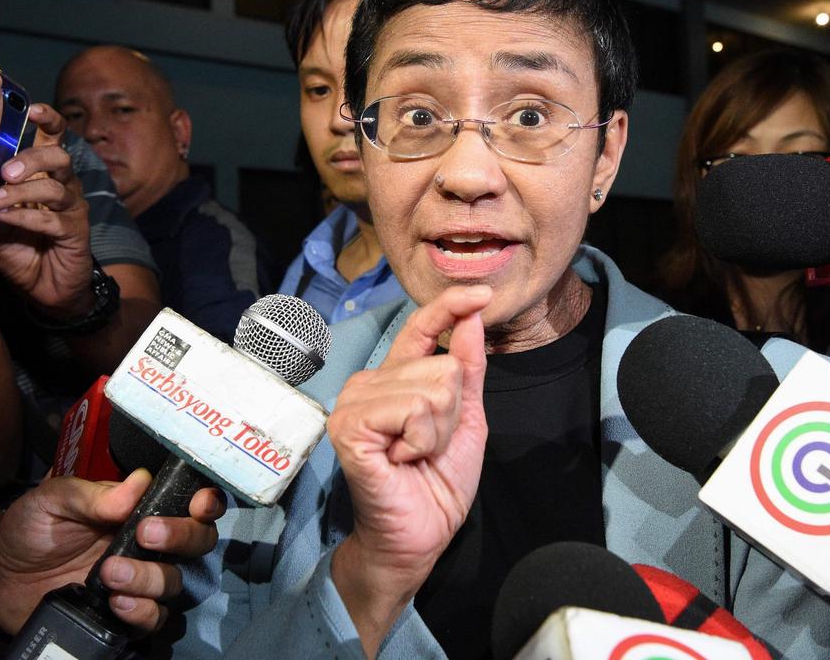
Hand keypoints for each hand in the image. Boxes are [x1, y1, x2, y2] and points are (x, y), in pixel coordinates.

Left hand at [0, 105, 93, 315]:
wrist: (44, 286)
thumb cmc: (19, 245)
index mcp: (44, 173)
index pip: (53, 136)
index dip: (48, 119)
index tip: (31, 109)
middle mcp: (63, 184)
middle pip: (58, 156)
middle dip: (30, 158)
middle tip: (4, 171)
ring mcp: (72, 207)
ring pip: (55, 186)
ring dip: (23, 191)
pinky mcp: (75, 231)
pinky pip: (52, 218)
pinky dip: (25, 217)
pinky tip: (5, 220)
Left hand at [0, 470, 224, 634]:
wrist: (0, 581)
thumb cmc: (31, 530)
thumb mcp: (51, 500)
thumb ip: (91, 494)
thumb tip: (137, 484)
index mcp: (140, 506)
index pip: (191, 499)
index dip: (207, 500)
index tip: (198, 504)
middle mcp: (151, 542)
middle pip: (198, 540)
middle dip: (181, 536)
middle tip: (145, 533)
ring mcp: (141, 579)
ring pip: (175, 581)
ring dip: (149, 577)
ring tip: (109, 572)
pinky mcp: (126, 613)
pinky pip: (155, 619)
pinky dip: (141, 611)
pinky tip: (115, 602)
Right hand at [328, 284, 490, 653]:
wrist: (418, 537)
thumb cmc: (437, 483)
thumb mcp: (466, 419)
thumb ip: (468, 368)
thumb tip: (473, 316)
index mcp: (394, 378)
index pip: (420, 327)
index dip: (449, 306)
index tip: (479, 292)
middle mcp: (368, 382)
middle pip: (442, 366)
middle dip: (452, 414)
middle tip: (429, 447)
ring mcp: (354, 402)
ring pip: (432, 386)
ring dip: (438, 431)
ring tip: (415, 454)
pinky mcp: (349, 426)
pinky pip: (412, 410)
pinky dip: (421, 440)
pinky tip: (403, 459)